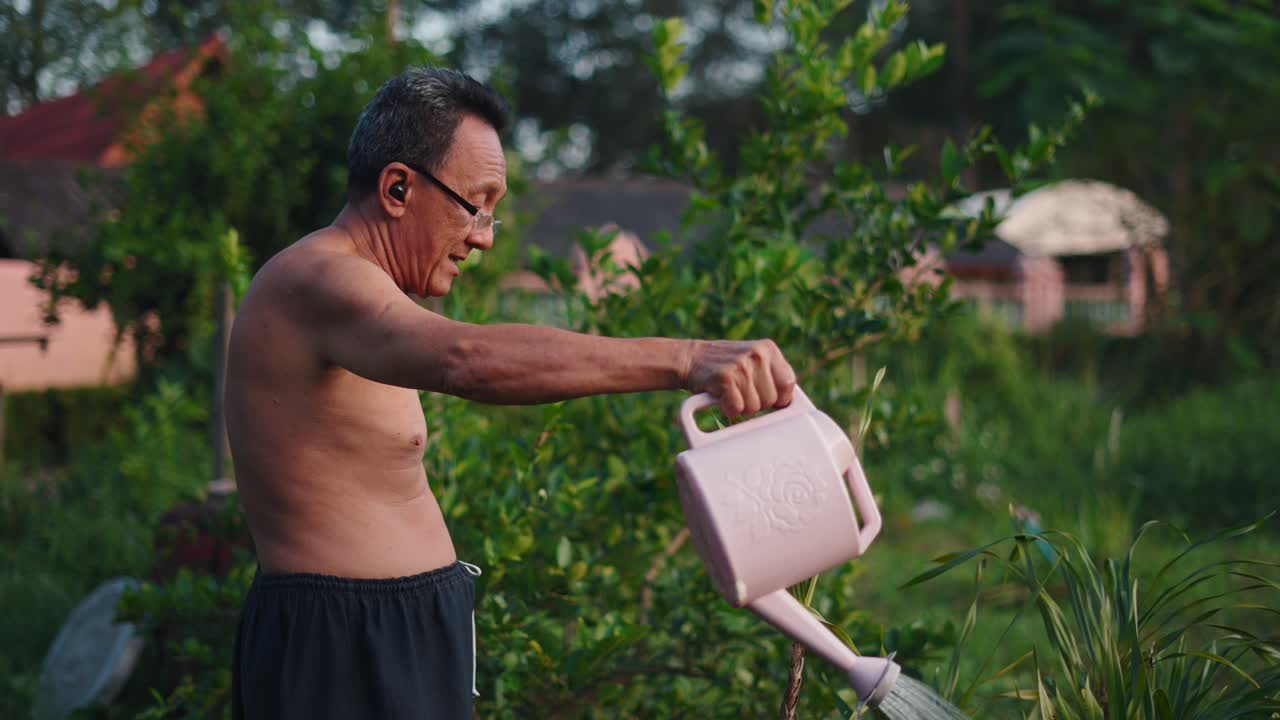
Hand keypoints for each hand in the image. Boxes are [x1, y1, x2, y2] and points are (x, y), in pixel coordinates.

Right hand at [682, 339, 796, 416]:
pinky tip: (721, 398)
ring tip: (731, 392)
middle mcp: (758, 354)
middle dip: (758, 404)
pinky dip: (728, 409)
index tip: (770, 401)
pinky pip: (737, 408)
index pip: (789, 383)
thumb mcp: (752, 359)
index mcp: (768, 349)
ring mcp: (741, 365)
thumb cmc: (724, 365)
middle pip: (771, 399)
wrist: (689, 358)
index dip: (780, 398)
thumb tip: (789, 403)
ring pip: (754, 407)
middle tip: (741, 392)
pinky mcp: (725, 377)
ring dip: (741, 407)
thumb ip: (771, 374)